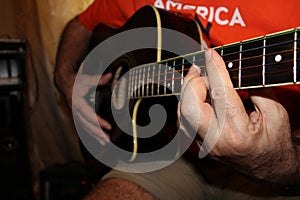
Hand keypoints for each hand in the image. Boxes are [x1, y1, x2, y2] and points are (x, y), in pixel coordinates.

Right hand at [71, 73, 112, 145]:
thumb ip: (97, 79)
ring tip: (105, 142)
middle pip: (87, 125)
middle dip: (97, 133)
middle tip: (107, 139)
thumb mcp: (85, 79)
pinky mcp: (78, 117)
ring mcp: (76, 115)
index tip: (107, 126)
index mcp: (77, 103)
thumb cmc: (75, 82)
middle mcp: (76, 111)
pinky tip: (99, 139)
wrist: (65, 84)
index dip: (98, 121)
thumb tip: (109, 76)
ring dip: (95, 136)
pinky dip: (92, 134)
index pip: (88, 114)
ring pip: (85, 128)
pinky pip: (85, 128)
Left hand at [179, 49, 298, 184]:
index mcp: (238, 133)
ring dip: (187, 91)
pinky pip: (185, 121)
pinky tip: (196, 93)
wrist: (269, 168)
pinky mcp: (200, 144)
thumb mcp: (275, 112)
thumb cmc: (274, 142)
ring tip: (198, 78)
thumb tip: (231, 69)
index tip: (210, 53)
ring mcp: (205, 145)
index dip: (214, 69)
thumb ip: (255, 88)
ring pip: (183, 114)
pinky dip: (187, 103)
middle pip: (191, 107)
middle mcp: (217, 141)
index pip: (220, 94)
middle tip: (199, 68)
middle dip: (192, 82)